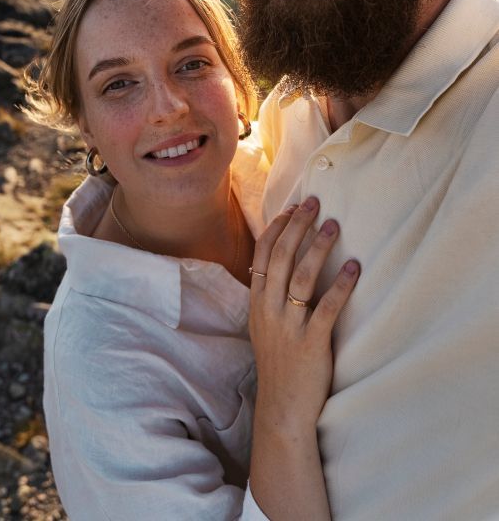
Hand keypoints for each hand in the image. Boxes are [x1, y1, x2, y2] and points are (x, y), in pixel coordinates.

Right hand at [249, 197, 359, 437]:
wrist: (282, 409)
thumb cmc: (279, 365)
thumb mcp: (265, 326)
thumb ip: (271, 296)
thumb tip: (285, 264)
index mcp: (257, 303)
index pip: (262, 254)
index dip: (277, 227)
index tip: (292, 207)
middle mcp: (269, 310)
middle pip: (280, 257)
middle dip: (297, 226)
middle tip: (315, 203)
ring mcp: (288, 326)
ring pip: (300, 276)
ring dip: (318, 247)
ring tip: (334, 225)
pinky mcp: (310, 343)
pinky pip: (326, 307)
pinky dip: (341, 285)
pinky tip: (355, 268)